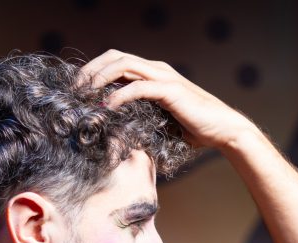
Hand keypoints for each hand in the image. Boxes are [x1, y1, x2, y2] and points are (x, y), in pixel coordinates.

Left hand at [79, 50, 257, 148]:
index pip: (117, 61)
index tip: (78, 89)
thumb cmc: (193, 129)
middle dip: (91, 69)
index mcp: (152, 74)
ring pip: (124, 65)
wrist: (222, 130)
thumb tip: (116, 130)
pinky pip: (137, 87)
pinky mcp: (170, 90)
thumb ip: (140, 117)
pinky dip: (119, 96)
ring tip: (86, 95)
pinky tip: (107, 108)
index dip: (94, 70)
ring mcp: (163, 77)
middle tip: (75, 89)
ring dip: (100, 78)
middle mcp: (156, 70)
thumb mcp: (159, 121)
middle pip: (115, 57)